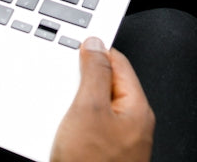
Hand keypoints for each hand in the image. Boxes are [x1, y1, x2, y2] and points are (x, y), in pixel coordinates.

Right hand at [50, 37, 154, 161]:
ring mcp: (119, 141)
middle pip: (105, 85)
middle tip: (63, 86)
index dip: (93, 52)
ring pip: (93, 108)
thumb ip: (94, 72)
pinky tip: (59, 134)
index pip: (118, 62)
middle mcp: (132, 124)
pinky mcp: (103, 154)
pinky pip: (87, 129)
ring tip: (60, 117)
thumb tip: (96, 45)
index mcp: (136, 107)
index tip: (73, 48)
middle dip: (80, 81)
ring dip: (73, 106)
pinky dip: (71, 125)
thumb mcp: (88, 109)